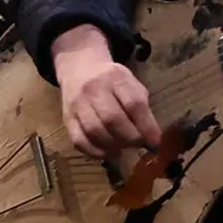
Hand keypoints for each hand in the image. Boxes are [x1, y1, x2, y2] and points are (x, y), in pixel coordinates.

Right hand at [53, 24, 157, 159]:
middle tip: (138, 145)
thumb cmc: (112, 81)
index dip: (146, 126)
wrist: (80, 69)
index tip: (155, 142)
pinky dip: (95, 151)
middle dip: (130, 138)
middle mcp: (94, 89)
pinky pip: (79, 140)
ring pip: (94, 131)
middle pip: (112, 119)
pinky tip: (107, 153)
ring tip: (124, 149)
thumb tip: (152, 138)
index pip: (134, 103)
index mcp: (116, 78)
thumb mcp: (131, 85)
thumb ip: (142, 108)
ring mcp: (78, 104)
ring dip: (113, 146)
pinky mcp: (67, 118)